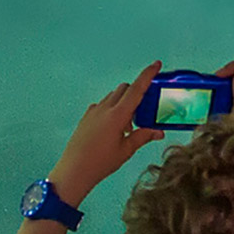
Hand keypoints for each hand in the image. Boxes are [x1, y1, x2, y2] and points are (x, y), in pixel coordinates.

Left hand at [47, 62, 166, 202]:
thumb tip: (158, 132)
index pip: (136, 89)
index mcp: (118, 115)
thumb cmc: (101, 162)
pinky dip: (112, 109)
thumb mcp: (126, 150)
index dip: (148, 75)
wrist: (74, 170)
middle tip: (142, 113)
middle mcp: (105, 108)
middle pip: (124, 89)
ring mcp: (93, 111)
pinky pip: (103, 105)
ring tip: (126, 127)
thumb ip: (143, 136)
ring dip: (124, 103)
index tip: (156, 64)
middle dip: (136, 93)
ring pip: (113, 96)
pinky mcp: (86, 116)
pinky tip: (113, 128)